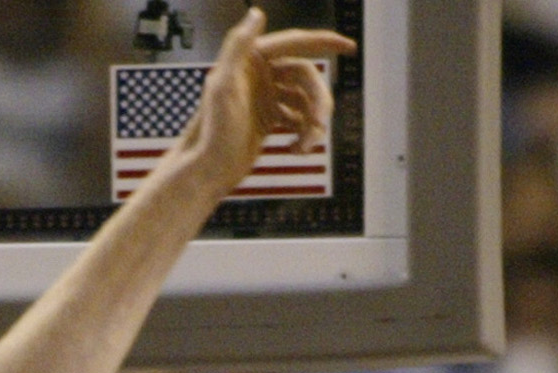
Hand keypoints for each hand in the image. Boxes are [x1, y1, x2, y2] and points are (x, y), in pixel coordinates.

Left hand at [174, 12, 354, 191]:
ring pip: (305, 100)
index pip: (296, 43)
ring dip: (312, 123)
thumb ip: (238, 46)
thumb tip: (257, 13)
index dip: (324, 42)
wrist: (208, 171)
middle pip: (306, 77)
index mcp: (251, 59)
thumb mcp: (223, 85)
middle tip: (321, 125)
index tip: (349, 47)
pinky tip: (296, 149)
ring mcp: (266, 96)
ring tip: (307, 145)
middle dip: (318, 101)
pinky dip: (303, 133)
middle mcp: (260, 73)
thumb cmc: (212, 132)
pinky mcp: (269, 118)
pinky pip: (298, 119)